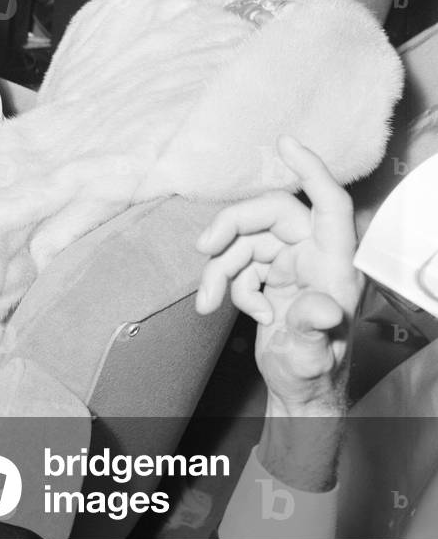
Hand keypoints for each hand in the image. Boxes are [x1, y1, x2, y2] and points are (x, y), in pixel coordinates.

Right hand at [195, 136, 361, 415]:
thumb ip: (314, 330)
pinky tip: (229, 309)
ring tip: (208, 303)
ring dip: (219, 270)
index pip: (330, 205)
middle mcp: (313, 257)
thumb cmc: (312, 375)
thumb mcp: (312, 357)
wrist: (296, 394)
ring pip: (245, 242)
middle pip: (269, 216)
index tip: (287, 144)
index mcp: (335, 266)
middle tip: (204, 248)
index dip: (312, 171)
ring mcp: (290, 265)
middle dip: (232, 227)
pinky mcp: (268, 276)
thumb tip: (322, 308)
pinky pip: (236, 263)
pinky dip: (224, 284)